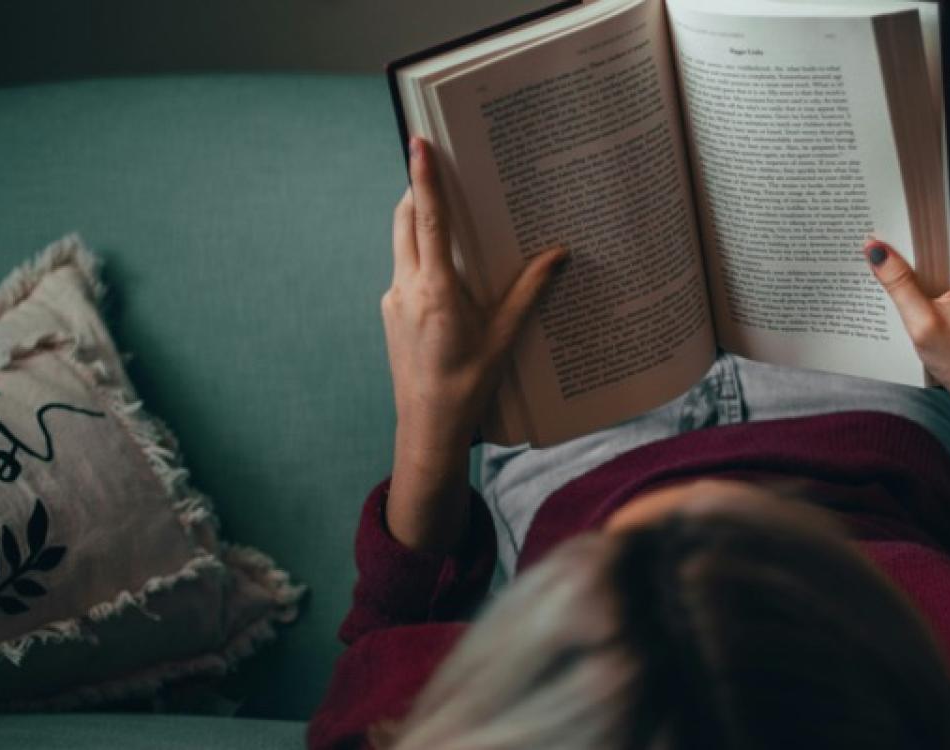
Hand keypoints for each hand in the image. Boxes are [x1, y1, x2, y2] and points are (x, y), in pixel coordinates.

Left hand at [382, 137, 563, 548]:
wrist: (427, 428)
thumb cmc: (468, 386)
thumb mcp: (505, 337)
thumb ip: (529, 291)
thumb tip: (558, 254)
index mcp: (435, 290)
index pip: (428, 219)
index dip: (424, 177)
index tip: (418, 143)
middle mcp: (406, 288)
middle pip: (405, 221)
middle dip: (419, 190)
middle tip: (437, 167)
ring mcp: (393, 300)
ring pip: (401, 244)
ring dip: (419, 223)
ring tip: (449, 215)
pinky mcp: (390, 312)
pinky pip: (404, 270)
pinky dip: (421, 257)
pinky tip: (448, 270)